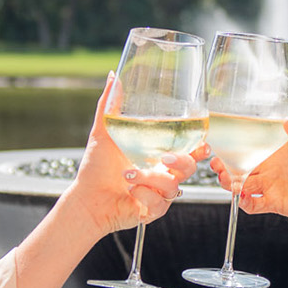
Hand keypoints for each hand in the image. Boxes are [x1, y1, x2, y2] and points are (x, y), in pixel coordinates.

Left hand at [63, 74, 192, 235]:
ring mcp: (159, 194)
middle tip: (166, 158)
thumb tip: (113, 76)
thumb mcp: (104, 132)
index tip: (202, 141)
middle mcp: (162, 175)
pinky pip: (159, 204)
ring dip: (151, 178)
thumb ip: (110, 105)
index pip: (188, 150)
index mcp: (158, 156)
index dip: (200, 146)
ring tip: (127, 174)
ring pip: (173, 186)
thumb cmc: (96, 167)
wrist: (85, 198)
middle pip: (190, 169)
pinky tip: (130, 189)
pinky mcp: (152, 211)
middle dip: (183, 162)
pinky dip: (144, 194)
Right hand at [217, 118, 287, 230]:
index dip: (237, 141)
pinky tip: (243, 198)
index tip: (224, 138)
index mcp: (281, 148)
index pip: (253, 142)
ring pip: (242, 182)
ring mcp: (272, 184)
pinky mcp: (275, 203)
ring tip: (228, 181)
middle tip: (217, 163)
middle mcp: (272, 165)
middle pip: (241, 163)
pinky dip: (244, 202)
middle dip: (226, 163)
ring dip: (231, 182)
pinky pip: (254, 204)